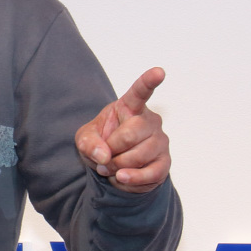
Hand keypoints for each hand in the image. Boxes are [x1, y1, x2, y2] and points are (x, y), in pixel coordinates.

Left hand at [75, 68, 169, 193]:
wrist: (113, 168)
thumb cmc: (101, 144)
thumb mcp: (85, 140)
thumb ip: (88, 143)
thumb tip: (104, 154)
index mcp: (130, 107)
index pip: (140, 92)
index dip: (149, 81)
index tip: (159, 71)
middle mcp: (150, 121)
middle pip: (131, 133)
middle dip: (112, 149)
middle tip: (104, 157)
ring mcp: (160, 141)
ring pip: (139, 156)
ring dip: (118, 166)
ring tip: (110, 167)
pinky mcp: (164, 162)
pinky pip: (150, 173)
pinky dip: (132, 179)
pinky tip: (122, 178)